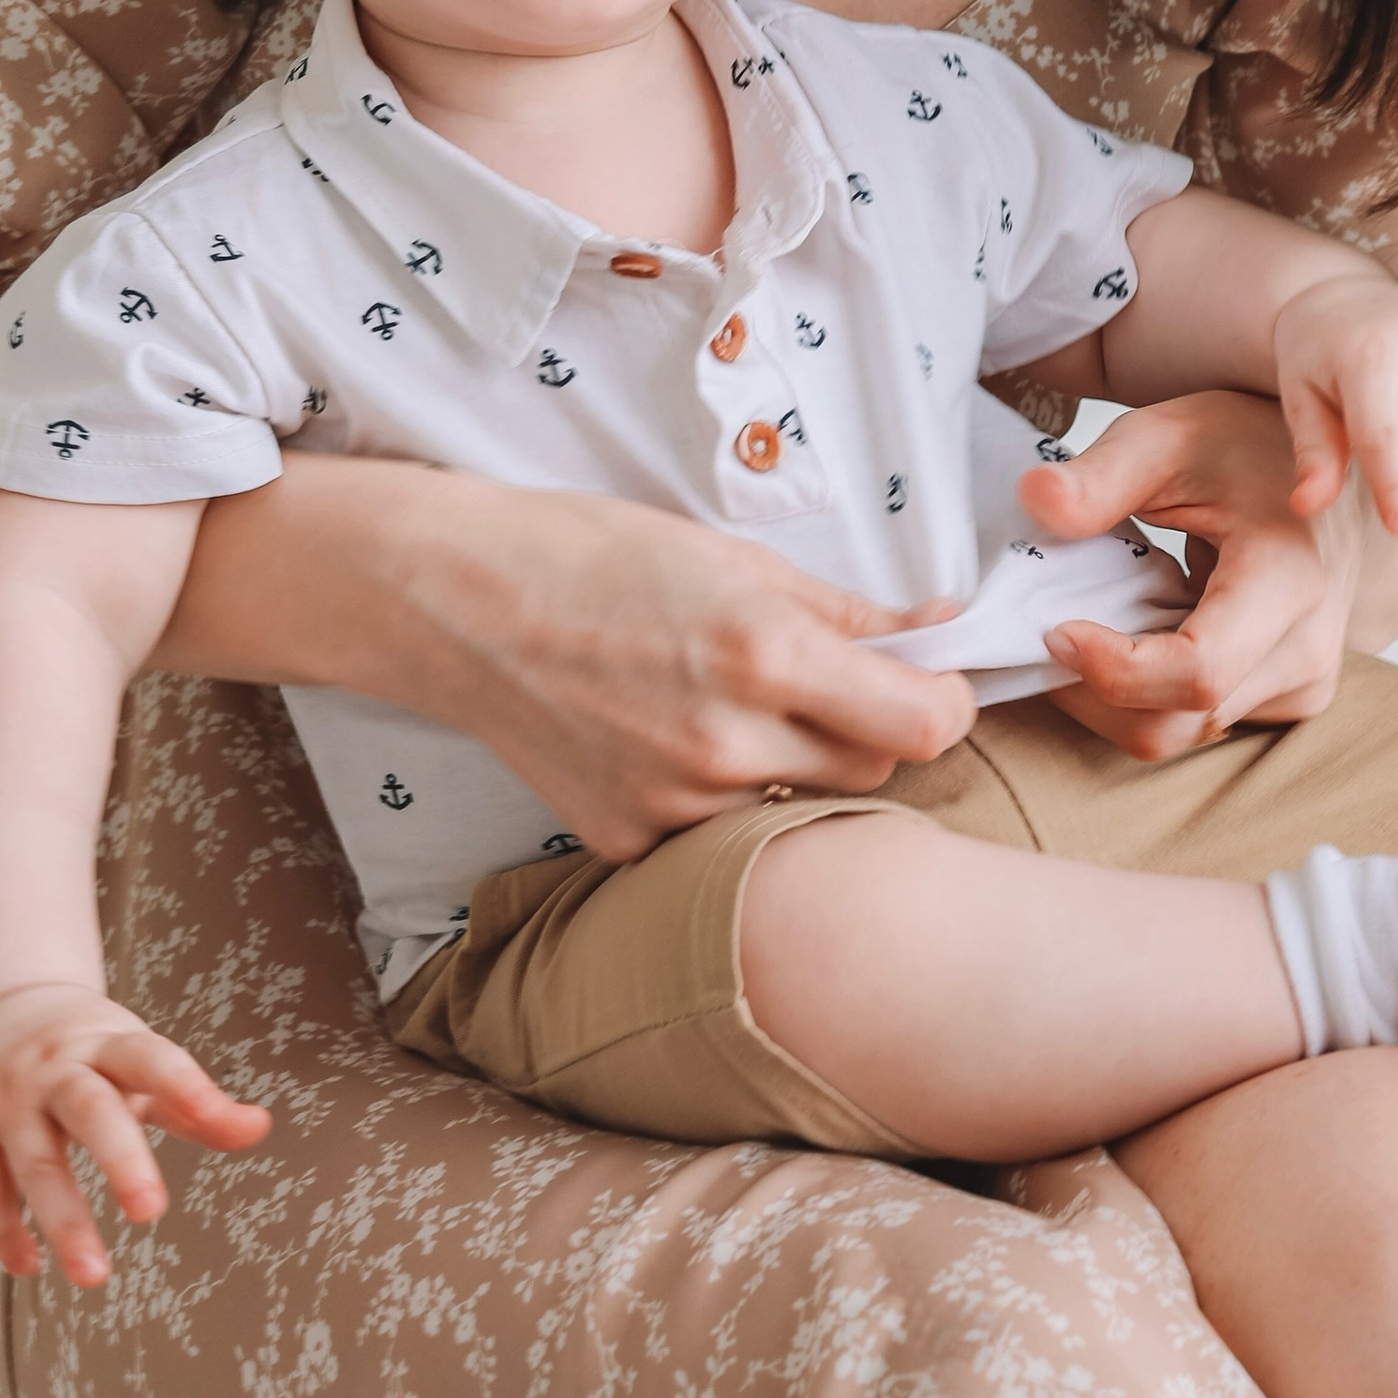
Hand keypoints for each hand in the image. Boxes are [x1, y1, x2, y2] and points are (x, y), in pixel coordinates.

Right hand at [0, 982, 271, 1288]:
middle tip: (151, 1213)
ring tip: (95, 1276)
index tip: (220, 1118)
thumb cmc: (87, 1047)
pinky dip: (3, 1229)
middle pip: (90, 1112)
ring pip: (34, 1162)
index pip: (151, 1059)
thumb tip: (259, 1128)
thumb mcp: (137, 1057)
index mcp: (107, 1044)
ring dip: (63, 1220)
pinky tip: (29, 1267)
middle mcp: (54, 1068)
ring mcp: (5, 1098)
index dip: (186, 1086)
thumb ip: (193, 1103)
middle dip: (121, 1161)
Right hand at [176, 464, 977, 860]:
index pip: (924, 726)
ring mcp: (673, 806)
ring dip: (792, 766)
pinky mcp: (625, 842)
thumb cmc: (589, 554)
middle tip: (823, 682)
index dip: (945, 701)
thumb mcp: (730, 556)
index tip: (929, 679)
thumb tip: (935, 626)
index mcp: (764, 656)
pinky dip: (715, 795)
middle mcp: (726, 743)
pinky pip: (715, 835)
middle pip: (872, 773)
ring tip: (727, 704)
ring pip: (795, 807)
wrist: (452, 601)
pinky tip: (664, 739)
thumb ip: (844, 610)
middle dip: (869, 730)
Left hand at [1020, 390, 1366, 751]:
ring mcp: (1302, 683)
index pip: (1196, 672)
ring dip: (1113, 695)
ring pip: (1179, 734)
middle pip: (1173, 721)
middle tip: (1046, 630)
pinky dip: (1146, 693)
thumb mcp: (1165, 438)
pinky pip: (1199, 723)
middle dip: (1090, 690)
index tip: (1055, 629)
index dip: (1113, 669)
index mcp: (1288, 580)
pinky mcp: (1289, 696)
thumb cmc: (1242, 446)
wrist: (1318, 470)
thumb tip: (1034, 501)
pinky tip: (1134, 635)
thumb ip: (1100, 475)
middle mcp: (1306, 649)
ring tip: (1089, 626)